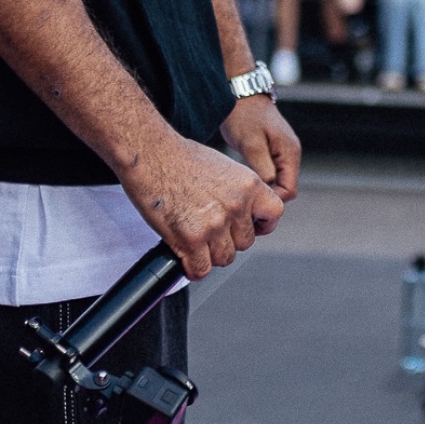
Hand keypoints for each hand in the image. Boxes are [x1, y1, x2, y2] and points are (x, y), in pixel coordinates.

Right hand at [118, 129, 285, 279]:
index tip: (251, 227)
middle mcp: (236, 205)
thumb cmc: (180, 157)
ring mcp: (214, 224)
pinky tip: (185, 257)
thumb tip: (246, 214)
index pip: (274, 214)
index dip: (262, 224)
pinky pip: (200, 269)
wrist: (150, 154)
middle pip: (245, 243)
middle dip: (228, 240)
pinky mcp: (190, 239)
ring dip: (210, 254)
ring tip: (195, 240)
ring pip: (224, 258)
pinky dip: (192, 268)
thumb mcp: (225, 167)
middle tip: (210, 231)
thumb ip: (240, 191)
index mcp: (249, 185)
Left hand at [220, 93, 301, 201]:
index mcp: (290, 152)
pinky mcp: (272, 151)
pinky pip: (271, 173)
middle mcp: (290, 153)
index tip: (251, 204)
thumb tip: (270, 191)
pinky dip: (260, 180)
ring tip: (243, 191)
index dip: (273, 200)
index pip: (290, 189)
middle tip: (244, 201)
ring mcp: (282, 152)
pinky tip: (244, 180)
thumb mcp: (251, 144)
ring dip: (263, 188)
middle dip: (268, 197)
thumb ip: (263, 168)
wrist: (240, 93)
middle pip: (285, 188)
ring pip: (278, 182)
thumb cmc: (244, 116)